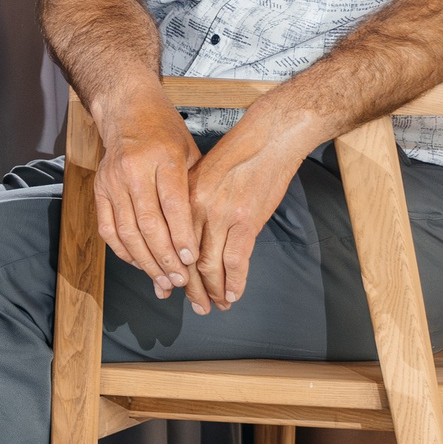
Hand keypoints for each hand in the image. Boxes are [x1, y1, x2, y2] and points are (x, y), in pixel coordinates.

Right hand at [91, 94, 201, 299]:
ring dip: (145, 262)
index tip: (191, 260)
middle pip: (149, 225)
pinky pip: (108, 228)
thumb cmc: (164, 130)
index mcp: (163, 158)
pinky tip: (137, 263)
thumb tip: (205, 232)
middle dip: (165, 258)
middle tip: (180, 281)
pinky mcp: (99, 189)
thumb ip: (194, 188)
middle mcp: (134, 171)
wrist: (127, 109)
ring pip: (127, 232)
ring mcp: (113, 181)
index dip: (181, 236)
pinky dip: (122, 250)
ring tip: (162, 281)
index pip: (173, 206)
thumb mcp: (190, 150)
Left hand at [184, 101, 315, 312]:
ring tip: (216, 306)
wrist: (269, 137)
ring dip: (213, 291)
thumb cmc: (238, 151)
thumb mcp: (203, 172)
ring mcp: (222, 217)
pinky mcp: (247, 222)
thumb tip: (187, 232)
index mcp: (184, 198)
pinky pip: (237, 261)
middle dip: (191, 288)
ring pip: (211, 266)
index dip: (173, 269)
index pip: (173, 243)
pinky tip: (233, 294)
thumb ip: (192, 201)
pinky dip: (235, 281)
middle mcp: (198, 210)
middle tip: (196, 306)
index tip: (174, 286)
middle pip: (188, 260)